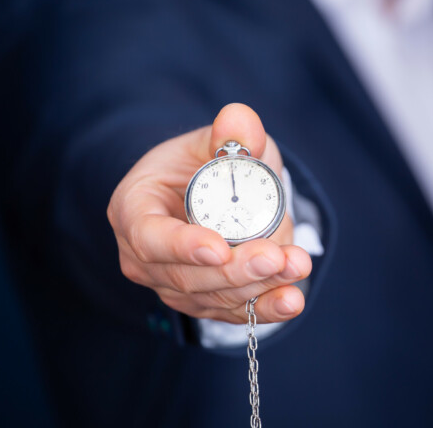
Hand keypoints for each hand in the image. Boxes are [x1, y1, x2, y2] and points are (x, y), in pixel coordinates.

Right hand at [107, 103, 309, 323]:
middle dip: (236, 270)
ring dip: (259, 287)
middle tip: (275, 257)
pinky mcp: (204, 300)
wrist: (214, 193)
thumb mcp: (216, 141)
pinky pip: (232, 312)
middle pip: (187, 275)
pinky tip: (291, 300)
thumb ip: (229, 133)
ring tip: (296, 266)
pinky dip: (264, 307)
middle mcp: (146, 256)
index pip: (150, 236)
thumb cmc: (206, 163)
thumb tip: (239, 120)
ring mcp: (173, 283)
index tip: (219, 249)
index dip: (182, 246)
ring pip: (214, 296)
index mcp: (135, 209)